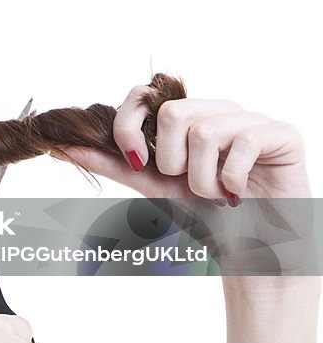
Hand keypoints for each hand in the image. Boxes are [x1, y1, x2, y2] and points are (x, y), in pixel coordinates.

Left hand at [50, 86, 314, 275]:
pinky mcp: (280, 132)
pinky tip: (239, 193)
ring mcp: (249, 117)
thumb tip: (62, 145)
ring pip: (204, 131)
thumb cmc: (201, 212)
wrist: (250, 247)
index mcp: (183, 115)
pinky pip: (243, 142)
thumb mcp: (148, 185)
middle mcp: (215, 108)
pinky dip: (232, 180)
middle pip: (172, 112)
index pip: (143, 95)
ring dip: (202, 179)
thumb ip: (109, 162)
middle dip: (171, 161)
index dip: (129, 125)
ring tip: (216, 193)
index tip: (135, 161)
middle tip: (188, 184)